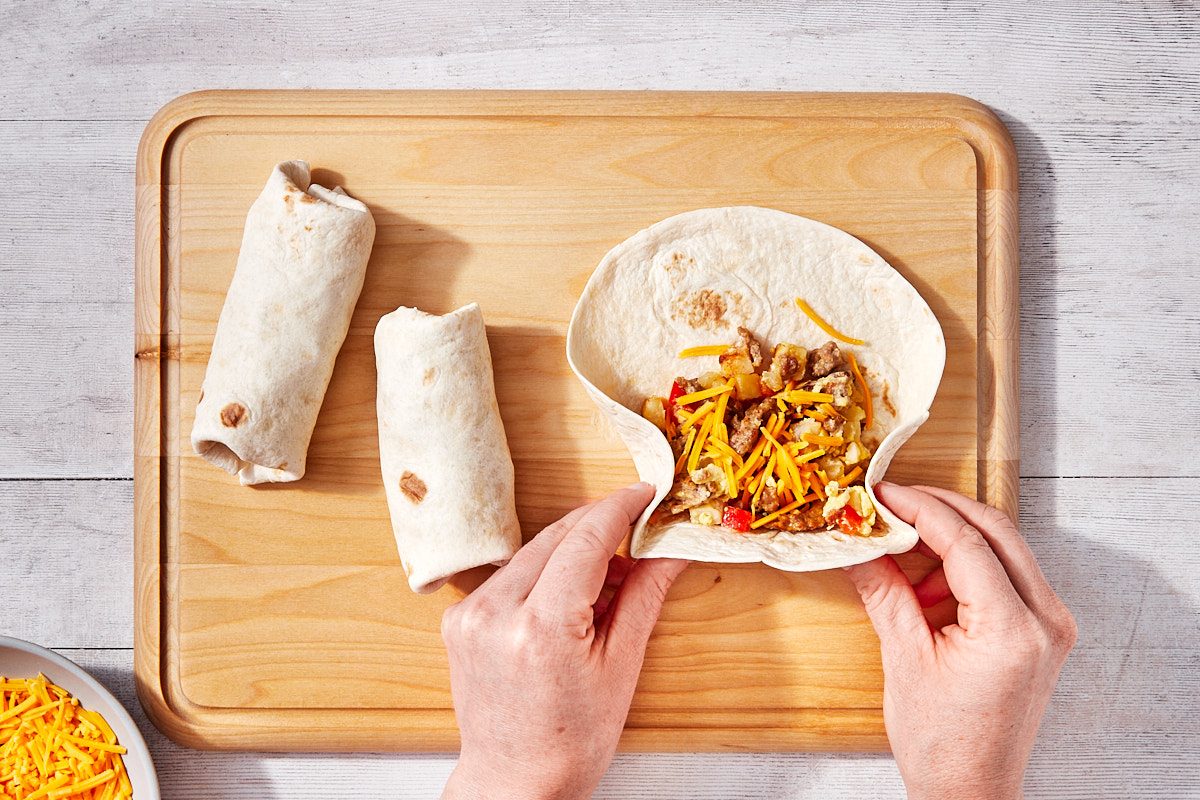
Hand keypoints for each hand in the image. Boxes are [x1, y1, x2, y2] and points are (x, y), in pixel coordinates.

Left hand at [441, 483, 687, 799]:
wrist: (515, 783)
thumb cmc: (570, 742)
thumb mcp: (621, 668)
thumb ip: (644, 596)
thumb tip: (672, 548)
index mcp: (541, 627)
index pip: (586, 539)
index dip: (620, 508)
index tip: (645, 491)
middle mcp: (497, 612)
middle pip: (557, 536)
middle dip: (601, 523)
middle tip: (640, 524)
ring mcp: (471, 613)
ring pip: (532, 551)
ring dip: (574, 547)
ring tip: (613, 573)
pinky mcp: (460, 617)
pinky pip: (511, 573)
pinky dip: (545, 570)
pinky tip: (574, 591)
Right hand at [846, 483, 1076, 799]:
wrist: (970, 791)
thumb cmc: (942, 742)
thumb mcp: (903, 658)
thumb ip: (882, 590)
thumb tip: (857, 543)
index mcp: (1012, 630)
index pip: (965, 541)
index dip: (918, 508)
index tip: (881, 495)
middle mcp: (1046, 621)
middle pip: (994, 531)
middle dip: (939, 510)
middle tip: (891, 504)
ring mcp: (1051, 625)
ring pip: (1003, 548)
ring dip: (952, 538)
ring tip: (902, 554)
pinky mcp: (1042, 632)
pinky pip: (1006, 574)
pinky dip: (965, 565)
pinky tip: (928, 585)